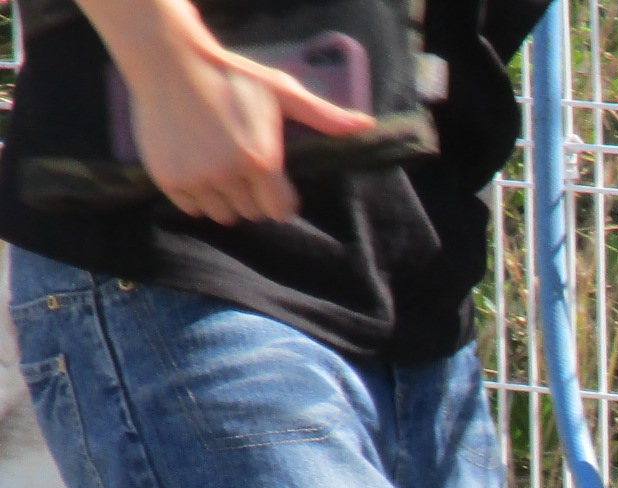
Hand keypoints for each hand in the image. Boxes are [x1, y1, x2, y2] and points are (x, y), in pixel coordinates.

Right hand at [126, 46, 374, 223]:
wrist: (170, 61)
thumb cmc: (232, 77)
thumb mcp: (281, 92)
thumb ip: (324, 116)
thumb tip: (368, 125)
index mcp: (260, 160)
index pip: (280, 211)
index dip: (281, 199)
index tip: (274, 184)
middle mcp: (227, 175)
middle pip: (251, 213)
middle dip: (253, 196)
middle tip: (244, 168)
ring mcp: (196, 179)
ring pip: (222, 214)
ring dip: (226, 199)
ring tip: (221, 168)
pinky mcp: (168, 179)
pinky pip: (192, 208)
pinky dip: (197, 196)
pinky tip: (199, 169)